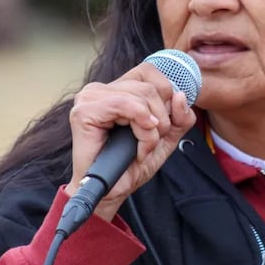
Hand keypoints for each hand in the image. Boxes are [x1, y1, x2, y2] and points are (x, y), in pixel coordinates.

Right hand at [67, 62, 196, 221]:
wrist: (111, 191)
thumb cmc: (131, 165)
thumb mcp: (165, 138)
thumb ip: (179, 117)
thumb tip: (180, 95)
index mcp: (118, 90)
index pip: (149, 72)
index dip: (166, 95)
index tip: (163, 124)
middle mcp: (102, 89)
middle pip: (149, 85)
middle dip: (161, 118)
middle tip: (151, 142)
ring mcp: (90, 98)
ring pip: (140, 95)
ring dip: (150, 129)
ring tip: (142, 148)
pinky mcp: (85, 111)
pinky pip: (124, 105)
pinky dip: (139, 127)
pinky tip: (136, 145)